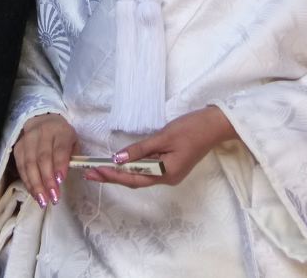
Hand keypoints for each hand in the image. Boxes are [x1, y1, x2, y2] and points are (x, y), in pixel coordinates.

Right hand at [12, 113, 77, 209]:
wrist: (43, 121)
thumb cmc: (62, 137)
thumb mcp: (73, 142)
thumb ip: (72, 158)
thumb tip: (64, 177)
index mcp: (60, 131)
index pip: (59, 148)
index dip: (59, 165)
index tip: (60, 181)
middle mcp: (42, 133)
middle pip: (43, 158)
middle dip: (47, 180)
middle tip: (53, 197)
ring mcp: (27, 140)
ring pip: (30, 164)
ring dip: (36, 184)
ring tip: (42, 200)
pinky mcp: (18, 148)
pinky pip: (21, 167)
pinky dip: (27, 182)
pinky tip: (34, 193)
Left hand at [83, 106, 237, 188]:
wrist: (215, 125)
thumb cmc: (191, 129)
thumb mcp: (164, 136)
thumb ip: (141, 149)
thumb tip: (118, 159)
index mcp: (166, 174)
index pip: (133, 179)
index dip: (112, 176)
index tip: (95, 171)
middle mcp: (168, 178)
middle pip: (135, 181)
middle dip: (112, 177)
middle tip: (91, 172)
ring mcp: (170, 173)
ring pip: (141, 176)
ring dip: (121, 172)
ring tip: (100, 168)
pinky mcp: (172, 165)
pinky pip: (149, 169)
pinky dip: (134, 167)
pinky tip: (122, 163)